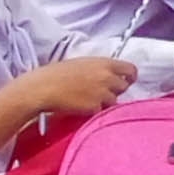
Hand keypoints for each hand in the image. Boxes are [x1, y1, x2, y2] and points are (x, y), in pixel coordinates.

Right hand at [17, 57, 137, 117]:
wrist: (42, 88)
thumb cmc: (56, 74)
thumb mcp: (82, 63)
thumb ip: (99, 68)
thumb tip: (108, 75)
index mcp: (104, 63)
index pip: (130, 69)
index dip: (130, 76)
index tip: (128, 80)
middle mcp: (107, 77)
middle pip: (123, 87)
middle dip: (115, 90)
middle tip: (100, 93)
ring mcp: (102, 93)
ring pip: (114, 101)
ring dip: (104, 102)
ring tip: (86, 100)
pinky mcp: (95, 107)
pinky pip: (101, 111)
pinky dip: (94, 111)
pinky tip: (81, 107)